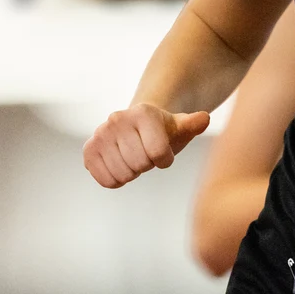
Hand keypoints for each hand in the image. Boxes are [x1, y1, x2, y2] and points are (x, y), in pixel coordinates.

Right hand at [84, 102, 209, 187]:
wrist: (135, 129)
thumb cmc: (162, 131)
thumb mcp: (180, 127)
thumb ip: (193, 124)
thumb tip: (204, 118)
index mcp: (143, 112)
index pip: (159, 153)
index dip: (165, 159)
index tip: (163, 151)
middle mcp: (117, 119)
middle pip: (140, 164)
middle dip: (147, 165)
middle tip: (145, 153)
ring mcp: (100, 134)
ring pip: (123, 174)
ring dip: (133, 172)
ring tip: (133, 157)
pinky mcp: (89, 150)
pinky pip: (106, 181)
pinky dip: (117, 180)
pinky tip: (120, 165)